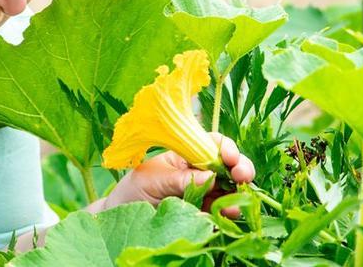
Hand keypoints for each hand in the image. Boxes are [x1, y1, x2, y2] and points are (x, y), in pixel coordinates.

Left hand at [104, 133, 254, 217]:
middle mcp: (198, 172)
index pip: (212, 144)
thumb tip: (211, 175)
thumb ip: (180, 178)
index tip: (229, 156)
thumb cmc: (132, 191)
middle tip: (242, 176)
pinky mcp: (202, 214)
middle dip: (240, 168)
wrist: (119, 217)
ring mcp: (202, 193)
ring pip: (229, 189)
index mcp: (186, 156)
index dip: (225, 147)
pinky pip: (221, 211)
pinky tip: (229, 214)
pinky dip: (229, 211)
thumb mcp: (153, 180)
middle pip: (227, 165)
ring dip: (237, 192)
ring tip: (236, 201)